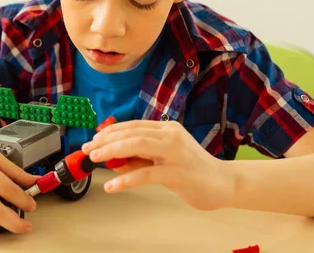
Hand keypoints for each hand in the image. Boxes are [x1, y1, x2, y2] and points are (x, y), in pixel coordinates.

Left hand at [81, 120, 235, 210]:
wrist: (225, 183)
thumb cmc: (192, 171)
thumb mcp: (163, 160)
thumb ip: (140, 158)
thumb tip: (112, 159)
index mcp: (167, 129)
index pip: (133, 125)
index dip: (111, 131)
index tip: (94, 139)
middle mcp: (171, 135)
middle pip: (132, 132)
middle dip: (106, 140)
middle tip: (88, 149)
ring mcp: (176, 153)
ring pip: (137, 145)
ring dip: (112, 151)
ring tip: (95, 159)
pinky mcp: (178, 172)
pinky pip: (146, 174)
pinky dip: (126, 179)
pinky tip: (112, 186)